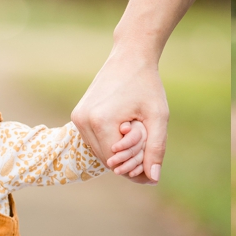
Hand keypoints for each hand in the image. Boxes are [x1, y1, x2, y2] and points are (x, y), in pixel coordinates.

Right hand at [72, 52, 167, 184]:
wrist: (130, 56)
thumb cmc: (147, 85)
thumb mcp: (158, 117)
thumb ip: (156, 149)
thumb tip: (153, 179)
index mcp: (100, 122)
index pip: (116, 163)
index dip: (135, 166)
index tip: (151, 158)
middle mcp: (82, 121)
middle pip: (106, 160)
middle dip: (127, 159)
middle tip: (145, 142)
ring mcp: (77, 117)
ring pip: (99, 152)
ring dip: (118, 151)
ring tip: (136, 132)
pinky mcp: (78, 114)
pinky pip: (94, 140)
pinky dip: (110, 141)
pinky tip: (126, 129)